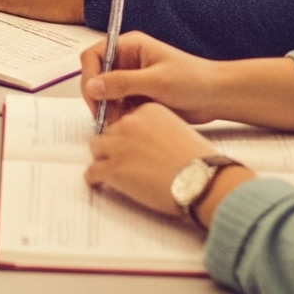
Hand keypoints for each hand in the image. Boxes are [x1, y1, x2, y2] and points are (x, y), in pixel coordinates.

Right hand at [80, 32, 228, 123]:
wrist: (217, 97)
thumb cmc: (193, 81)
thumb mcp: (156, 81)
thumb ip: (122, 83)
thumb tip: (92, 86)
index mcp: (129, 46)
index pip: (94, 56)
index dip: (89, 76)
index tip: (94, 97)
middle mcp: (127, 61)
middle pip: (96, 77)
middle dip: (99, 97)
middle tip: (106, 117)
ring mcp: (132, 80)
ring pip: (106, 95)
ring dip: (109, 109)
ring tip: (121, 123)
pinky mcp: (138, 97)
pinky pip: (119, 107)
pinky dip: (120, 116)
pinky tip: (130, 124)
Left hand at [85, 102, 248, 227]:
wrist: (202, 181)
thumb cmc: (199, 161)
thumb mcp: (179, 131)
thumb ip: (158, 129)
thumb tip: (151, 142)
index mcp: (147, 110)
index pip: (126, 118)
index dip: (127, 133)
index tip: (130, 143)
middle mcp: (129, 123)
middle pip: (108, 131)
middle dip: (114, 145)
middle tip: (123, 160)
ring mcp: (118, 146)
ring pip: (97, 148)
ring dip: (103, 159)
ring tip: (109, 171)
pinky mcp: (112, 169)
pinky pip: (92, 171)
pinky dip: (94, 178)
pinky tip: (99, 183)